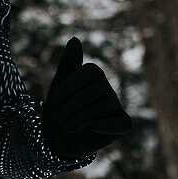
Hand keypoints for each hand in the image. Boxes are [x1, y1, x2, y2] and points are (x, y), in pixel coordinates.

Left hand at [41, 37, 132, 158]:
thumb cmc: (59, 109)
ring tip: (66, 126)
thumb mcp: (58, 86)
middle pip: (98, 89)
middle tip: (58, 117)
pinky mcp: (121, 125)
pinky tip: (93, 128)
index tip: (55, 100)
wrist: (57, 139)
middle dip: (74, 104)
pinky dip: (108, 125)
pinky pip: (122, 123)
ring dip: (81, 117)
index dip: (72, 85)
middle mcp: (107, 88)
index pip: (92, 72)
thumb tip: (75, 39)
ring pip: (105, 107)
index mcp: (95, 75)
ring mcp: (116, 107)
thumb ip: (68, 63)